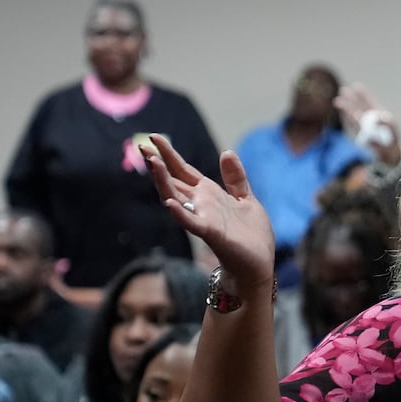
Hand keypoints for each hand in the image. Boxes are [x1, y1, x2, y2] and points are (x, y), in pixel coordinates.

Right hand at [142, 136, 275, 289]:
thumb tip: (226, 152)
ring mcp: (203, 218)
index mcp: (209, 194)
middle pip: (174, 180)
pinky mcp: (211, 233)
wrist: (258, 264)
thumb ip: (235, 178)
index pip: (184, 171)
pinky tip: (169, 202)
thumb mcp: (246, 199)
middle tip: (142, 146)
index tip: (153, 137)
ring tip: (152, 162)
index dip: (169, 154)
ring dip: (163, 181)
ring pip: (176, 197)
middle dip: (158, 164)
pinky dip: (180, 213)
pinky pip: (192, 222)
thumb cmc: (251, 236)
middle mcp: (201, 204)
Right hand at [336, 83, 400, 165]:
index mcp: (378, 115)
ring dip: (347, 108)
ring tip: (337, 101)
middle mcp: (370, 120)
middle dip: (352, 99)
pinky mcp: (361, 135)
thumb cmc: (393, 140)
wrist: (391, 155)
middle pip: (359, 107)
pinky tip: (345, 112)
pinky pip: (355, 126)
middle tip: (343, 90)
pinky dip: (351, 119)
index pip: (369, 102)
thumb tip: (381, 118)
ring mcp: (364, 127)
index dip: (363, 95)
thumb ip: (388, 122)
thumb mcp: (394, 128)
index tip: (356, 85)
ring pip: (354, 115)